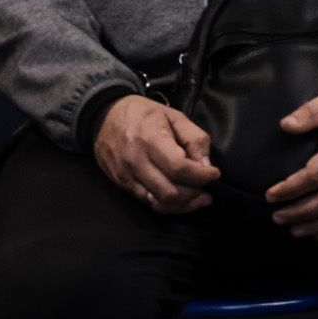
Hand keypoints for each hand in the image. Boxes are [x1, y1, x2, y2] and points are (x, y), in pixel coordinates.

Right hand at [93, 93, 219, 213]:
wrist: (103, 116)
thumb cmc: (142, 114)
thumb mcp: (174, 116)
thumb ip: (195, 139)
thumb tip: (206, 166)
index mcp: (150, 139)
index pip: (180, 168)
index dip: (202, 176)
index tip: (214, 173)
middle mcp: (136, 161)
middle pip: (171, 192)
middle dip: (195, 193)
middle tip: (205, 187)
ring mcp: (127, 176)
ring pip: (160, 204)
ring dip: (184, 204)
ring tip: (197, 197)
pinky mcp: (122, 185)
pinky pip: (149, 203)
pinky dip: (168, 204)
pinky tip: (179, 198)